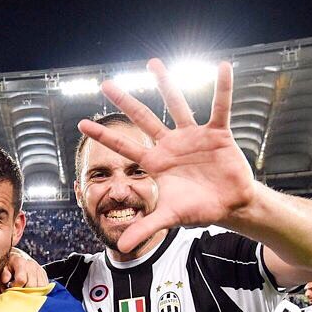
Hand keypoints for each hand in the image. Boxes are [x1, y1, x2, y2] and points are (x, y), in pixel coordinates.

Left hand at [2, 249, 47, 288]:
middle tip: (18, 289)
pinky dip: (39, 290)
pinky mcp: (43, 273)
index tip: (11, 286)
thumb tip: (6, 280)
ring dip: (32, 292)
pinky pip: (45, 285)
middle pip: (32, 285)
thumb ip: (4, 274)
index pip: (21, 280)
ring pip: (40, 287)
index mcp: (20, 262)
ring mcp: (39, 269)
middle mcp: (31, 264)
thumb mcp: (3, 267)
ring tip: (25, 290)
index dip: (15, 286)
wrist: (18, 257)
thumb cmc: (9, 265)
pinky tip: (32, 290)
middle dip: (24, 291)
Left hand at [78, 59, 256, 252]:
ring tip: (153, 63)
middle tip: (105, 83)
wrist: (229, 206)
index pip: (123, 147)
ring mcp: (192, 136)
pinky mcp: (217, 134)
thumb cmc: (198, 209)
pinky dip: (222, 89)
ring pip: (176, 105)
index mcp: (155, 163)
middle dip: (125, 102)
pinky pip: (220, 107)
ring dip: (165, 84)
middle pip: (143, 119)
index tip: (81, 123)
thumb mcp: (168, 218)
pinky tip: (222, 67)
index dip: (103, 136)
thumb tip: (122, 247)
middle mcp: (170, 145)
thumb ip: (145, 228)